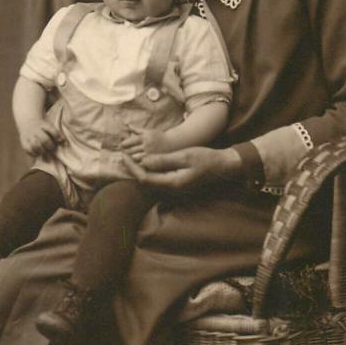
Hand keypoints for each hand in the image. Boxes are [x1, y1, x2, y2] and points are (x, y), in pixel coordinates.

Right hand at [18, 118, 63, 156]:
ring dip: (42, 150)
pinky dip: (34, 153)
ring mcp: (29, 136)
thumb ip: (57, 134)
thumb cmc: (43, 128)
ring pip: (35, 145)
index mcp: (43, 125)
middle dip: (50, 146)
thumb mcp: (49, 126)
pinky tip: (37, 153)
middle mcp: (36, 130)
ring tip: (44, 151)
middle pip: (44, 139)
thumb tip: (64, 143)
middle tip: (52, 148)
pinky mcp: (23, 141)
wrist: (28, 122)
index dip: (57, 136)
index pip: (52, 130)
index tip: (60, 141)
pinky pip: (28, 150)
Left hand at [120, 128, 173, 160]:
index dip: (123, 144)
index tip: (121, 146)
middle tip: (121, 153)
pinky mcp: (152, 159)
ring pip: (134, 157)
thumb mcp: (147, 131)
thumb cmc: (157, 136)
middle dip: (124, 152)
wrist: (171, 143)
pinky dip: (136, 162)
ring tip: (127, 157)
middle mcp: (146, 145)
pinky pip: (141, 163)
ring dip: (129, 158)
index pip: (129, 142)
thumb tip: (127, 125)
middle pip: (130, 151)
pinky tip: (135, 161)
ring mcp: (149, 153)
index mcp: (144, 137)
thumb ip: (136, 130)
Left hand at [122, 146, 239, 193]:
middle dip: (132, 169)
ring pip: (150, 181)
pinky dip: (148, 170)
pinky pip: (157, 179)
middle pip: (145, 182)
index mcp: (172, 183)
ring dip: (139, 170)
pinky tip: (145, 160)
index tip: (123, 155)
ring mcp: (174, 187)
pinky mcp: (176, 183)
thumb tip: (144, 161)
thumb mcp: (184, 156)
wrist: (223, 166)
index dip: (131, 167)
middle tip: (122, 155)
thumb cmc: (206, 159)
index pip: (144, 178)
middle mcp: (171, 189)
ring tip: (130, 157)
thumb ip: (164, 160)